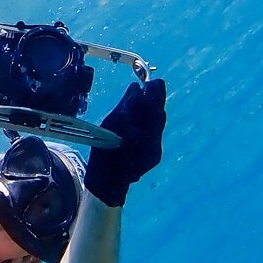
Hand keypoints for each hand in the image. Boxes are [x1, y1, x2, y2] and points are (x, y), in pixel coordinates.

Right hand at [83, 79, 166, 206]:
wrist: (108, 180)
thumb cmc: (103, 148)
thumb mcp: (110, 122)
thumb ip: (125, 104)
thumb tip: (136, 88)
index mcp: (132, 125)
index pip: (148, 101)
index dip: (151, 88)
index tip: (150, 81)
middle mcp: (148, 136)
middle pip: (157, 111)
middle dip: (155, 98)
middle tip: (153, 86)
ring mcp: (154, 147)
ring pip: (159, 122)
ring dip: (154, 111)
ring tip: (146, 105)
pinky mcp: (157, 155)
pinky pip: (157, 134)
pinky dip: (151, 127)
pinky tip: (143, 126)